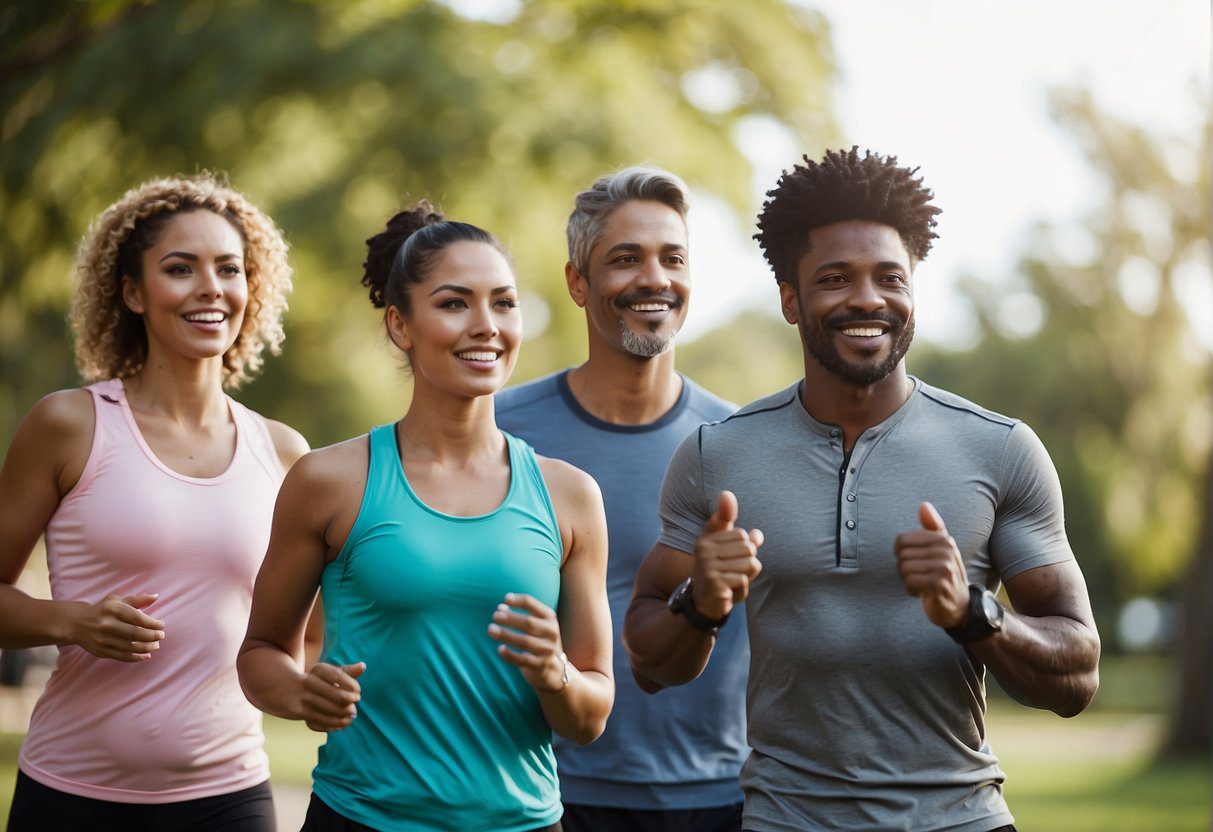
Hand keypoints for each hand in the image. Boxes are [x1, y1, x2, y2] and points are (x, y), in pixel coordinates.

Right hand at [69, 592, 164, 661]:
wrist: (77, 624)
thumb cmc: (103, 610)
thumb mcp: (117, 601)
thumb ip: (137, 600)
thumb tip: (156, 597)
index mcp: (112, 609)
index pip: (136, 617)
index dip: (152, 623)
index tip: (161, 625)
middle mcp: (106, 625)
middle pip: (134, 633)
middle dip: (151, 636)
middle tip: (161, 636)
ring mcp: (103, 640)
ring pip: (129, 647)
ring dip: (146, 648)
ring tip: (156, 645)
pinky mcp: (101, 652)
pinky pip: (122, 657)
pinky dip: (136, 658)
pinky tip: (147, 655)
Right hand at [301, 661, 364, 731]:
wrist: (288, 689)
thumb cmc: (318, 681)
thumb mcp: (330, 673)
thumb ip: (347, 671)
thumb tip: (363, 666)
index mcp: (318, 669)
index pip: (338, 675)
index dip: (351, 685)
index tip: (358, 692)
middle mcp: (309, 682)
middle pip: (336, 695)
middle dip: (349, 702)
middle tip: (355, 708)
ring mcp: (303, 698)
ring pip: (329, 710)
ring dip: (343, 715)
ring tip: (351, 716)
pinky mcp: (299, 712)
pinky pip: (319, 721)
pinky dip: (332, 724)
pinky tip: (341, 724)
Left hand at [488, 593, 566, 691]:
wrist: (554, 668)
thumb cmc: (538, 640)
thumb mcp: (534, 625)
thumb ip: (518, 616)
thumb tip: (500, 608)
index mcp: (549, 618)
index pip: (533, 605)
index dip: (519, 600)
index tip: (505, 598)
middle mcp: (551, 633)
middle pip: (529, 623)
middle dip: (510, 619)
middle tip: (494, 616)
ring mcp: (547, 650)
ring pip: (525, 641)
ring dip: (506, 635)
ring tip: (490, 629)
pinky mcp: (541, 665)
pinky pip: (523, 660)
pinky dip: (510, 655)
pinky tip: (500, 649)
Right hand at [690, 491, 762, 620]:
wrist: (703, 604)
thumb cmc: (717, 571)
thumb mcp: (721, 544)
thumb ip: (726, 521)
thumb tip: (727, 494)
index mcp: (706, 540)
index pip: (743, 536)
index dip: (745, 550)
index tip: (729, 561)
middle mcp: (704, 552)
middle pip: (749, 550)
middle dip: (748, 564)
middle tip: (731, 574)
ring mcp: (708, 569)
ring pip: (750, 565)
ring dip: (746, 578)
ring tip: (730, 583)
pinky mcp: (715, 586)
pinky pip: (744, 581)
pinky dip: (741, 590)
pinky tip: (728, 593)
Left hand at [893, 502, 969, 628]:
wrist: (960, 605)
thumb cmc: (944, 574)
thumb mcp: (941, 549)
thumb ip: (932, 527)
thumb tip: (923, 505)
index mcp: (943, 539)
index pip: (901, 540)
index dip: (901, 554)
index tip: (915, 562)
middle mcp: (946, 550)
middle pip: (901, 555)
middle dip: (905, 569)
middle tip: (921, 576)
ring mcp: (944, 566)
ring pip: (904, 568)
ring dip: (908, 580)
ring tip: (923, 584)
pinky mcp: (939, 584)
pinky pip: (909, 582)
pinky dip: (912, 590)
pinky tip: (924, 593)